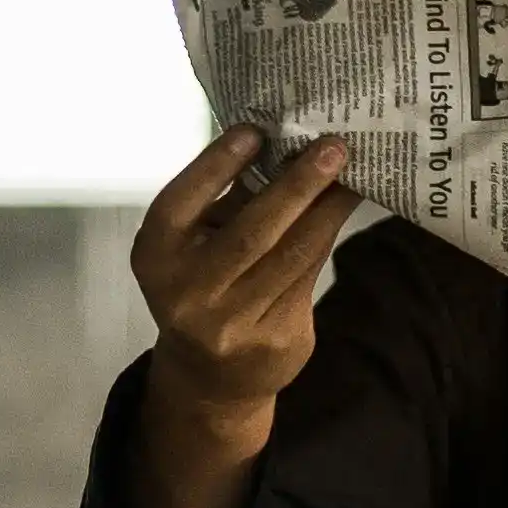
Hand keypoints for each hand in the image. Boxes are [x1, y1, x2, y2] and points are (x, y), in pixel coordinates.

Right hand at [132, 122, 359, 433]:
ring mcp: (233, 324)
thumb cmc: (202, 285)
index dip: (215, 165)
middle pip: (250, 233)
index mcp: (156, 257)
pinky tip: (343, 207)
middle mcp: (188, 293)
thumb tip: (280, 141)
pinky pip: (308, 277)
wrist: (209, 377)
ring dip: (327, 209)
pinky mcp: (275, 341)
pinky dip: (328, 236)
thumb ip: (226, 199)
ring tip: (350, 173)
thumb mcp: (194, 244)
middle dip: (296, 186)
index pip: (180, 203)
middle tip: (332, 147)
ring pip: (292, 256)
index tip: (254, 129)